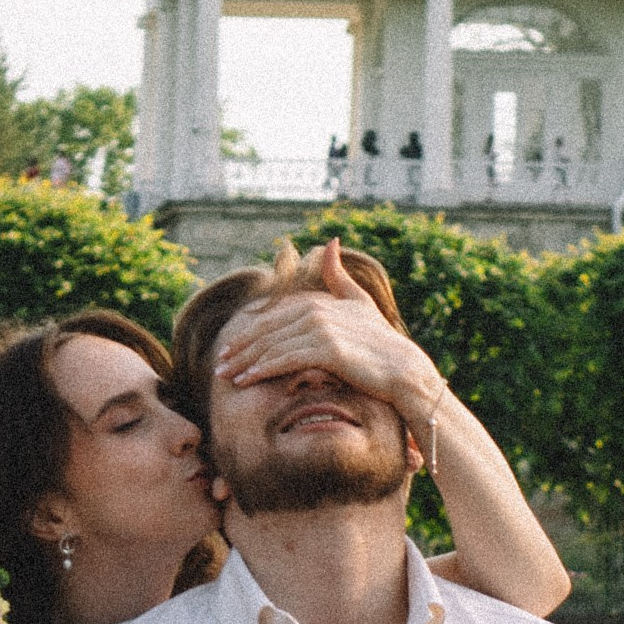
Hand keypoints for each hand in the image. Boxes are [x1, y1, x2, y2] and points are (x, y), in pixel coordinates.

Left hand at [216, 247, 443, 440]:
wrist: (404, 369)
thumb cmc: (381, 342)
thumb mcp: (358, 302)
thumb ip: (338, 275)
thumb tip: (329, 241)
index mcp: (317, 302)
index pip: (272, 318)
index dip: (249, 333)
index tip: (230, 348)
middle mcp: (316, 312)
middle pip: (267, 333)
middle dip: (240, 350)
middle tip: (219, 366)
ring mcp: (321, 330)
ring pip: (272, 348)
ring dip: (246, 363)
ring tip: (227, 377)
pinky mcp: (327, 350)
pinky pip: (286, 361)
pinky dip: (263, 370)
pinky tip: (247, 381)